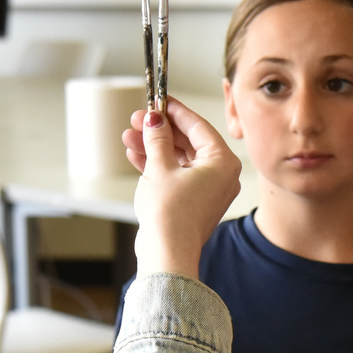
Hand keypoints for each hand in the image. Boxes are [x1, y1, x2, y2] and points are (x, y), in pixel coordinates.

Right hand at [124, 100, 241, 278]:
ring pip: (179, 158)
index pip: (198, 126)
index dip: (175, 111)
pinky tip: (135, 155)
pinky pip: (176, 174)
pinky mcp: (194, 201)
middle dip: (160, 130)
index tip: (159, 100)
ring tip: (130, 136)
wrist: (167, 253)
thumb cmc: (170, 214)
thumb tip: (154, 120)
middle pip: (188, 142)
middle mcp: (221, 175)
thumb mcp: (160, 166)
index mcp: (222, 162)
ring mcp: (208, 189)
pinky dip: (157, 164)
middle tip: (138, 119)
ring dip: (153, 147)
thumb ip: (157, 139)